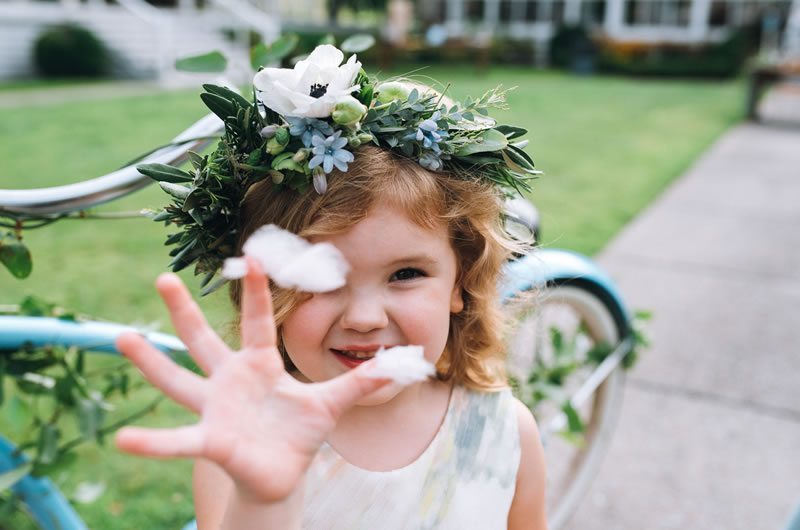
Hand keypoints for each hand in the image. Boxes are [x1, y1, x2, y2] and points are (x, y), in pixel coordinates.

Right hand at [114, 257, 388, 502]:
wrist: (281, 476)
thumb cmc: (300, 435)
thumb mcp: (332, 405)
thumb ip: (362, 383)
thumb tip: (403, 363)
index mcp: (259, 366)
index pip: (255, 322)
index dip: (253, 291)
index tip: (250, 257)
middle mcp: (230, 381)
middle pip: (202, 340)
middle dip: (182, 311)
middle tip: (162, 276)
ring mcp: (215, 410)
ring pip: (178, 381)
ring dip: (150, 361)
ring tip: (121, 336)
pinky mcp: (211, 441)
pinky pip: (178, 441)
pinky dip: (152, 442)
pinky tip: (123, 441)